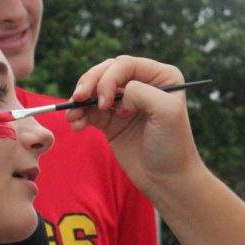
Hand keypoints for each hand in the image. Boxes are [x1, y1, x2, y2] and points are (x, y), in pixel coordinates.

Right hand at [65, 56, 202, 194]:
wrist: (167, 180)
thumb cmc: (172, 145)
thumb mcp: (166, 112)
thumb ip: (141, 92)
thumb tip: (117, 95)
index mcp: (161, 76)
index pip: (126, 65)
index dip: (109, 78)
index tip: (106, 103)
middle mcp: (143, 84)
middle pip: (106, 72)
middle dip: (90, 84)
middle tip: (78, 100)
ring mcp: (125, 102)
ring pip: (94, 89)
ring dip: (79, 100)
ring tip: (72, 116)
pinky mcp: (111, 119)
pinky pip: (89, 109)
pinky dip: (79, 114)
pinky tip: (76, 125)